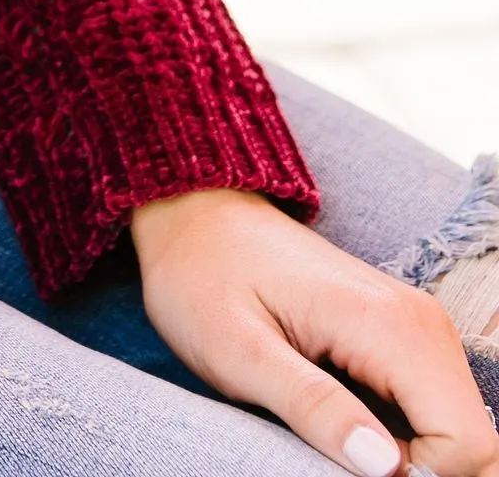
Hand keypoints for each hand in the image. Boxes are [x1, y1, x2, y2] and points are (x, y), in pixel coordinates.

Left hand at [131, 188, 497, 476]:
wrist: (194, 214)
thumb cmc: (203, 278)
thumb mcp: (239, 351)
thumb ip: (313, 406)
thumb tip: (384, 467)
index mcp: (387, 325)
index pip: (465, 441)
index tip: (352, 470)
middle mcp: (420, 322)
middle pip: (474, 441)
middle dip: (426, 473)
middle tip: (343, 461)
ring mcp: (416, 327)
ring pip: (460, 429)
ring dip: (416, 459)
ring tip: (340, 444)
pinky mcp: (402, 337)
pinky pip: (435, 410)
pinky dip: (407, 439)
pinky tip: (351, 429)